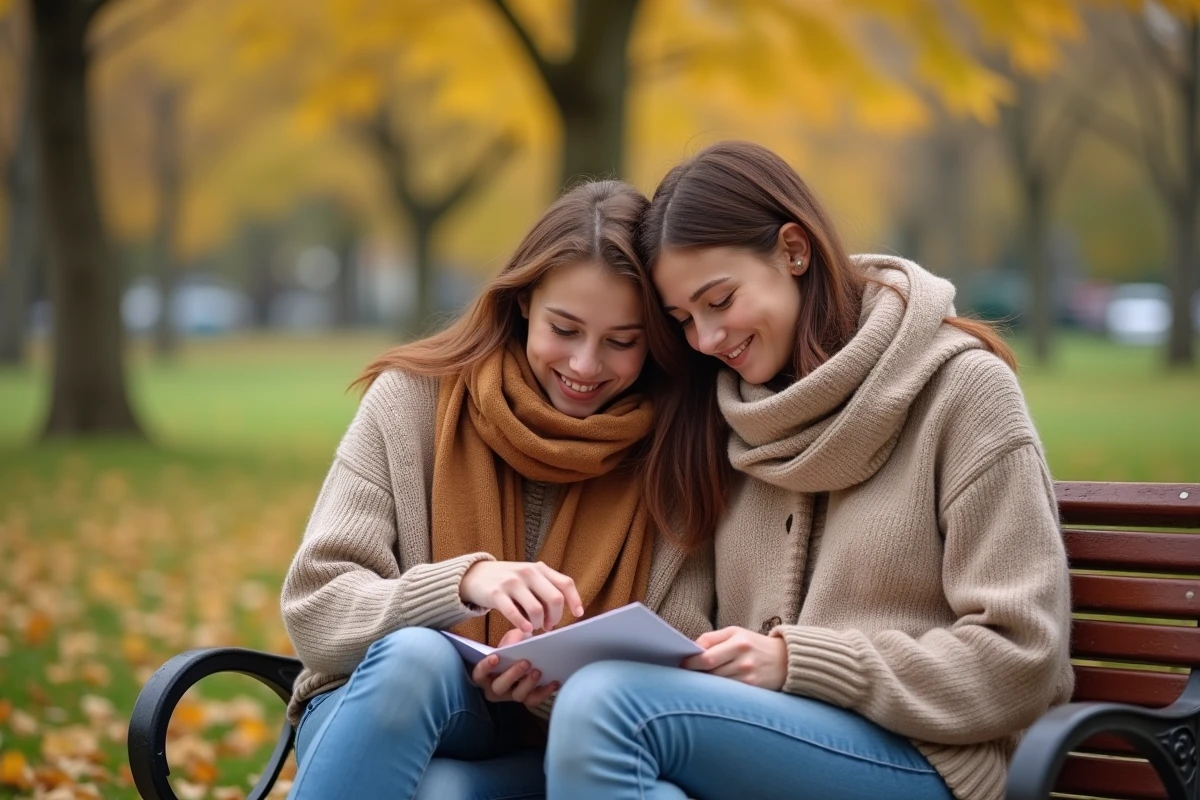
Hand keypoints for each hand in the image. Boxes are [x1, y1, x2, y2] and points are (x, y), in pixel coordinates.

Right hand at [460, 561, 583, 632]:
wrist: (474, 575)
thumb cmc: (508, 581)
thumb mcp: (528, 578)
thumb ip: (545, 590)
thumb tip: (559, 615)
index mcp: (539, 569)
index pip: (565, 583)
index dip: (575, 600)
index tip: (578, 614)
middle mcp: (528, 572)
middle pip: (555, 599)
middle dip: (555, 617)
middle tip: (549, 625)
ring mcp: (512, 582)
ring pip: (536, 609)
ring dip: (538, 624)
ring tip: (533, 627)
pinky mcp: (496, 593)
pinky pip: (514, 613)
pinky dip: (522, 624)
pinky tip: (525, 630)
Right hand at [471, 629, 558, 707]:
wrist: (529, 654)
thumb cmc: (514, 646)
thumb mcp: (512, 638)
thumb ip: (512, 639)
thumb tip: (514, 645)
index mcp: (486, 673)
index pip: (479, 674)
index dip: (485, 667)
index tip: (496, 657)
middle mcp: (496, 688)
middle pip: (499, 687)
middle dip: (512, 675)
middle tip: (526, 662)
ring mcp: (511, 695)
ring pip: (517, 695)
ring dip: (528, 684)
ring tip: (538, 671)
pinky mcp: (527, 699)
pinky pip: (534, 700)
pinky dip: (545, 692)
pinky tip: (554, 682)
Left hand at [681, 626, 787, 690]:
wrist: (786, 660)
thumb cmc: (754, 644)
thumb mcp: (735, 633)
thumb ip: (712, 638)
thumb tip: (690, 649)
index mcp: (738, 643)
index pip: (706, 658)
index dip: (690, 663)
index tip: (681, 664)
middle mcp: (744, 661)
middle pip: (710, 673)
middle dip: (696, 674)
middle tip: (686, 674)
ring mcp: (749, 678)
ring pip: (717, 685)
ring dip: (705, 684)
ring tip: (699, 681)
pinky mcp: (752, 691)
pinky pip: (728, 692)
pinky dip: (717, 691)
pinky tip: (713, 689)